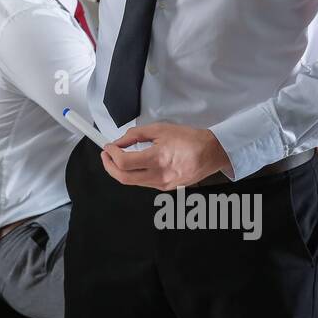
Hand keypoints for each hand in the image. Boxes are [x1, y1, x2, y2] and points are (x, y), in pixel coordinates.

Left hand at [100, 122, 232, 189]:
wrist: (211, 153)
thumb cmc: (190, 139)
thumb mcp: (160, 129)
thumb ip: (135, 135)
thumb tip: (119, 142)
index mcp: (158, 159)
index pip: (124, 163)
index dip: (111, 155)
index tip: (108, 147)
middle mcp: (160, 176)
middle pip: (123, 178)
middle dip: (109, 167)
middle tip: (106, 156)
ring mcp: (163, 185)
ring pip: (132, 183)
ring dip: (120, 171)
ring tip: (117, 158)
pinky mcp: (166, 189)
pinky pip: (143, 183)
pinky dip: (134, 174)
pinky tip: (134, 164)